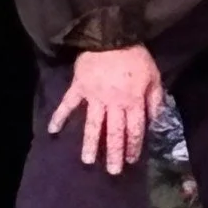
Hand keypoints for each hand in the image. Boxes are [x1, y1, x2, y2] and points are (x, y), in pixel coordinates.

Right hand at [50, 46, 164, 174]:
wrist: (111, 36)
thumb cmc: (135, 57)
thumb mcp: (154, 76)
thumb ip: (154, 99)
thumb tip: (154, 119)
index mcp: (133, 101)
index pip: (134, 129)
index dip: (133, 146)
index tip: (131, 160)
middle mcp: (113, 103)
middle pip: (113, 133)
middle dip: (113, 154)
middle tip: (111, 172)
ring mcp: (94, 97)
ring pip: (92, 125)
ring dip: (89, 144)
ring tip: (87, 161)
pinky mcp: (79, 88)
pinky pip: (68, 104)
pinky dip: (59, 116)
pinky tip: (53, 130)